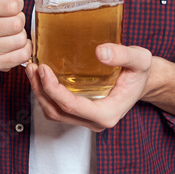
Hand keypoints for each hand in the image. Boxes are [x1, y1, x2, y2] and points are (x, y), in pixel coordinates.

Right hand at [0, 0, 31, 87]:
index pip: (12, 5)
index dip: (17, 3)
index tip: (10, 5)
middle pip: (17, 24)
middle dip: (20, 19)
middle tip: (11, 19)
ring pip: (20, 41)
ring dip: (22, 34)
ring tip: (11, 31)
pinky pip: (21, 56)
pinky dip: (24, 49)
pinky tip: (14, 43)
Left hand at [26, 43, 153, 131]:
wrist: (142, 80)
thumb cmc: (140, 72)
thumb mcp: (139, 60)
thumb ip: (123, 55)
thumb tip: (100, 52)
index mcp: (108, 113)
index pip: (73, 106)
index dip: (54, 90)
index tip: (43, 69)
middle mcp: (95, 121)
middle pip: (58, 112)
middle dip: (41, 90)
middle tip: (32, 67)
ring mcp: (86, 118)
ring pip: (54, 112)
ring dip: (40, 93)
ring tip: (32, 69)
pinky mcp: (80, 112)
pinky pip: (57, 108)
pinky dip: (46, 93)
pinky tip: (40, 75)